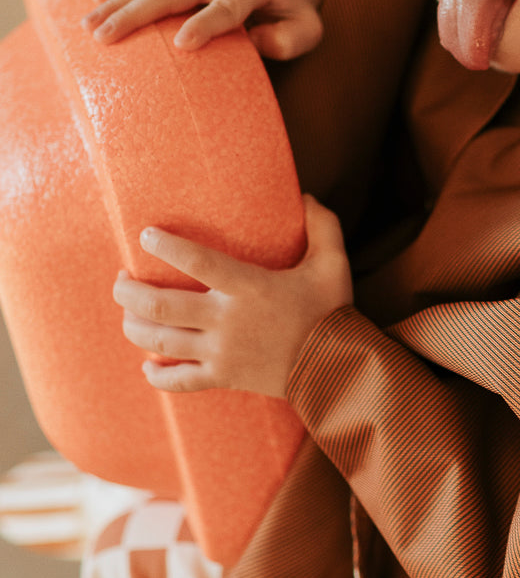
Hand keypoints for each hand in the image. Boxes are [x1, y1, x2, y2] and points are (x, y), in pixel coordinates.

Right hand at [85, 0, 323, 59]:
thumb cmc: (297, 14)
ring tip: (90, 26)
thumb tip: (258, 44)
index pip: (228, 6)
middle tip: (106, 38)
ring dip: (119, 1)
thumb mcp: (309, 30)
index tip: (182, 46)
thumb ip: (290, 39)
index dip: (207, 25)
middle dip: (139, 14)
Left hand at [113, 196, 351, 398]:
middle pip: (160, 306)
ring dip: (132, 326)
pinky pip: (177, 381)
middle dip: (128, 292)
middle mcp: (228, 321)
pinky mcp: (224, 377)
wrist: (339, 368)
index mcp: (251, 288)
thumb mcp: (335, 263)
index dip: (165, 245)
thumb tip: (305, 196)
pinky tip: (147, 364)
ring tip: (127, 312)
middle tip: (121, 278)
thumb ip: (323, 225)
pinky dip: (156, 374)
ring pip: (159, 341)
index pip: (197, 261)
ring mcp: (223, 353)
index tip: (146, 235)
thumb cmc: (333, 312)